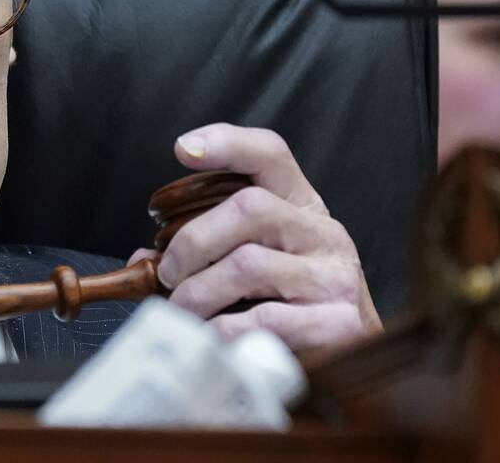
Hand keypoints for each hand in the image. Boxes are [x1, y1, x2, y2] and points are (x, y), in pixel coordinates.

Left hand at [148, 123, 381, 350]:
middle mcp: (324, 232)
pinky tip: (212, 335)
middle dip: (192, 240)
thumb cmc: (291, 305)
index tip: (184, 148)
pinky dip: (222, 328)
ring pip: (248, 264)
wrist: (354, 357)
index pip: (270, 154)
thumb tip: (144, 260)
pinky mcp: (337, 323)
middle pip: (249, 207)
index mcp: (302, 207)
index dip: (227, 143)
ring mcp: (335, 276)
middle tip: (168, 273)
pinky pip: (263, 318)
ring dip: (199, 291)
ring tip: (183, 309)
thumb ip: (206, 250)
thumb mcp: (257, 262)